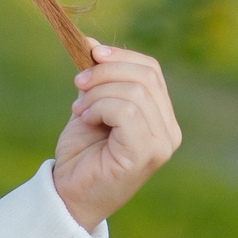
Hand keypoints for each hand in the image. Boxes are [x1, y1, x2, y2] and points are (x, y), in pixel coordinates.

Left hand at [52, 40, 182, 232]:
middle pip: (145, 76)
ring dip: (97, 94)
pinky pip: (126, 111)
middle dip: (105, 72)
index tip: (90, 53)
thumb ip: (96, 80)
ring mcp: (161, 143)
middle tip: (77, 85)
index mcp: (160, 118)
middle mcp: (169, 131)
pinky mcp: (145, 153)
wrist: (68, 194)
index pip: (151, 71)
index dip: (120, 56)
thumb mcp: (89, 107)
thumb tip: (90, 42)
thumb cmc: (81, 155)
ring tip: (80, 111)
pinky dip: (100, 108)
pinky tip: (87, 120)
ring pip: (134, 92)